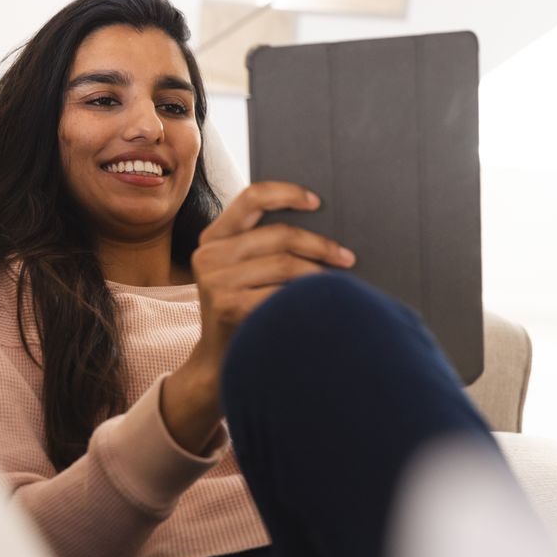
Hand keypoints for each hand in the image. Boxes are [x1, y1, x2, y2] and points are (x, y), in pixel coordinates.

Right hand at [160, 181, 355, 453]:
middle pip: (280, 235)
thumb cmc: (242, 312)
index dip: (287, 193)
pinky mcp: (227, 305)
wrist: (220, 363)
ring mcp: (215, 280)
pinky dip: (305, 298)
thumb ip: (262, 247)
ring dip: (319, 275)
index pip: (252, 198)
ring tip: (338, 285)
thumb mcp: (241, 272)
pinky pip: (281, 293)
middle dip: (320, 246)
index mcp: (213, 237)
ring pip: (286, 264)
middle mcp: (209, 254)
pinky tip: (319, 305)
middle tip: (347, 258)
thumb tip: (320, 222)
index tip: (317, 202)